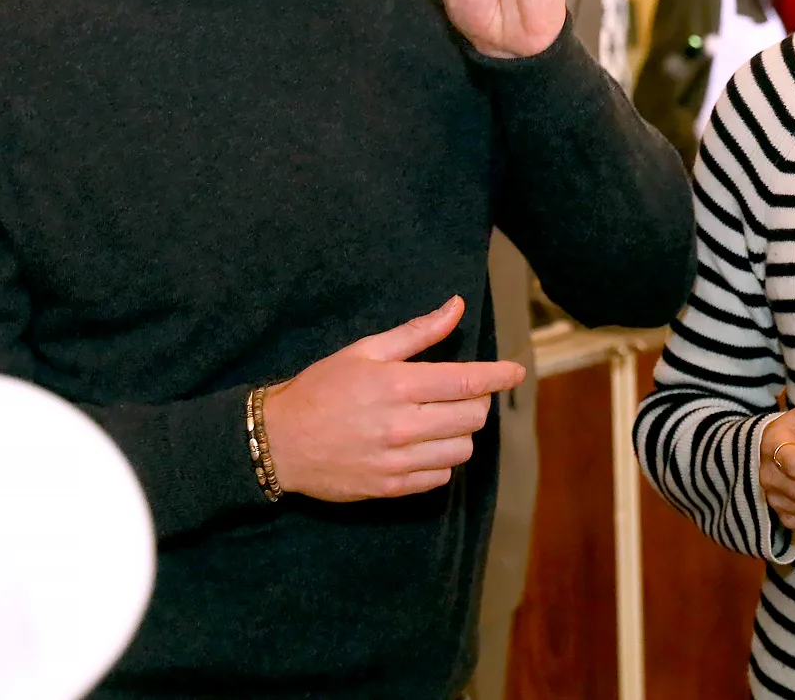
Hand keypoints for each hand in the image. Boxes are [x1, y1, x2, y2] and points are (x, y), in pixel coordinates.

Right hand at [264, 296, 524, 500]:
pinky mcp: (391, 487)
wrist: (279, 442)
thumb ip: (417, 332)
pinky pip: (440, 477)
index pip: (467, 382)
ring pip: (462, 450)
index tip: (516, 372)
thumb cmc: (322, 388)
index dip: (499, 376)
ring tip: (440, 420)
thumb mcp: (365, 351)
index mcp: (398, 385)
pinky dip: (441, 460)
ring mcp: (398, 461)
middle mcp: (402, 425)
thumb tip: (456, 306)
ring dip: (461, 433)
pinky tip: (423, 445)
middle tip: (461, 393)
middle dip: (476, 401)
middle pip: (472, 416)